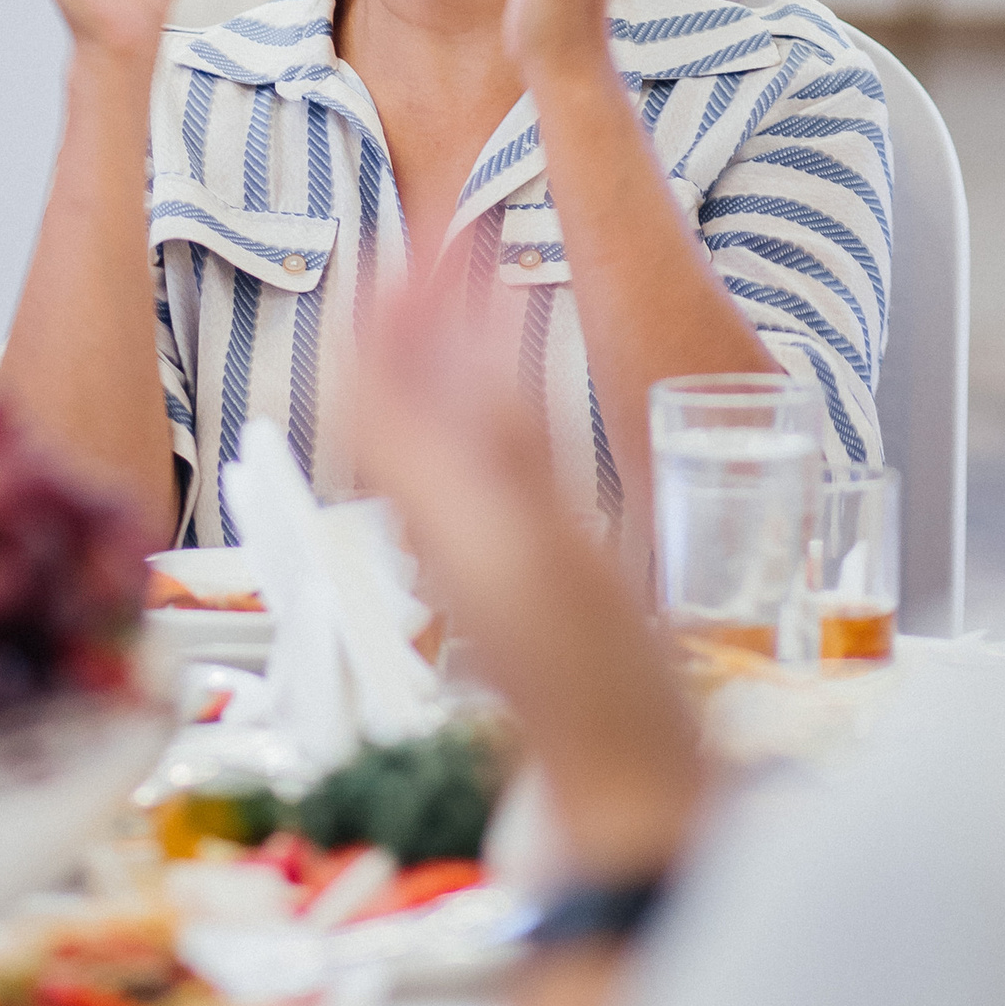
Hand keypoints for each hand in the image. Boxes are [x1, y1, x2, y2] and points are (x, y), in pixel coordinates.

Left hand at [352, 281, 703, 881]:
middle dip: (416, 304)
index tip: (399, 235)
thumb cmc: (593, 677)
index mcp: (432, 506)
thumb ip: (500, 450)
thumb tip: (456, 348)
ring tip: (487, 271)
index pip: (375, 382)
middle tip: (453, 229)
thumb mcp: (541, 549)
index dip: (379, 305)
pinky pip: (492, 448)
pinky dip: (499, 388)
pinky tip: (528, 373)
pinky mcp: (528, 560)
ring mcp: (483, 540)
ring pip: (444, 413)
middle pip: (402, 388)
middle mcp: (442, 518)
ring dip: (455, 336)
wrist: (629, 776)